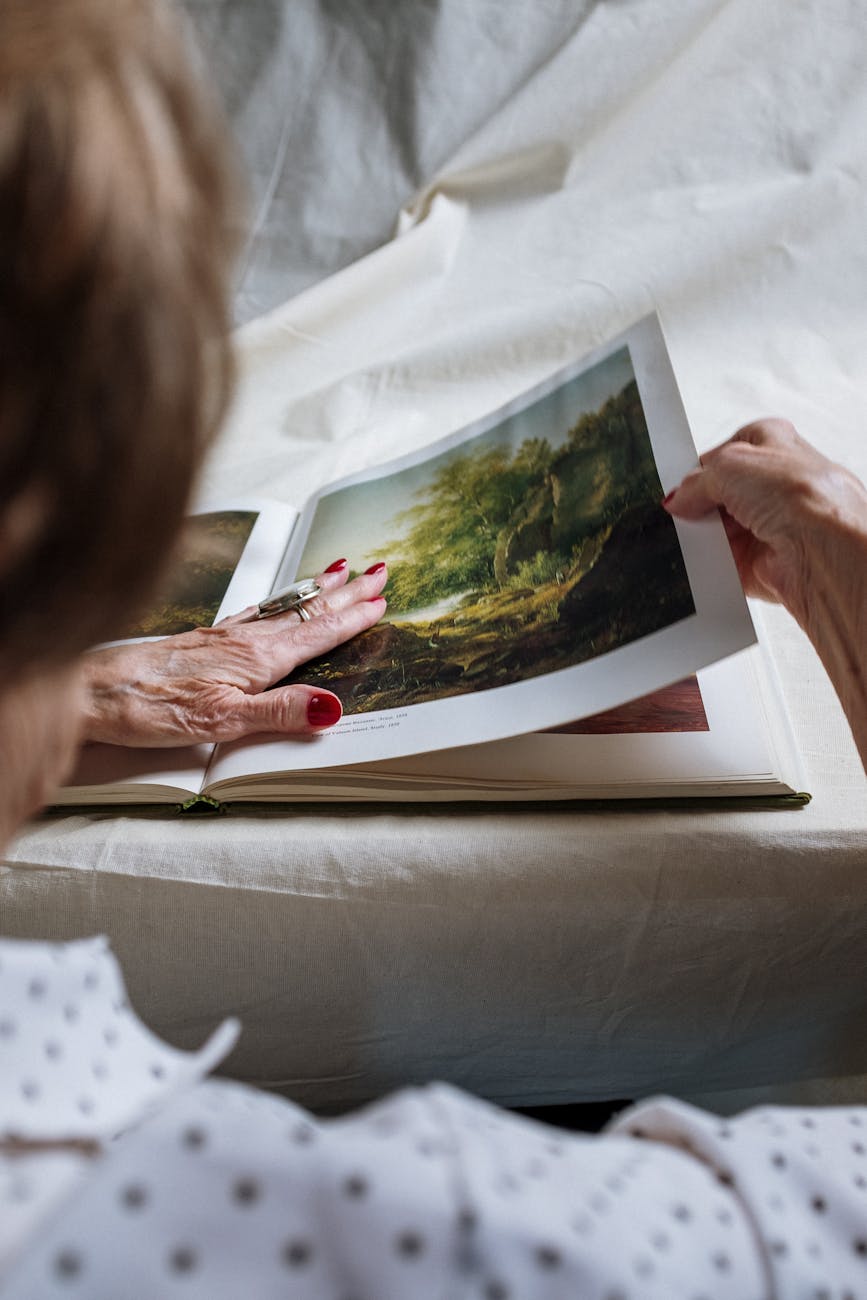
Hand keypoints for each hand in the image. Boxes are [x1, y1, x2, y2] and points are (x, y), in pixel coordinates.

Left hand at [80, 560, 387, 745]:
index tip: (382, 601)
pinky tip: (274, 604)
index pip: (317, 634)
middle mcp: (242, 640)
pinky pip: (253, 613)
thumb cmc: (147, 707)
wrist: (91, 691)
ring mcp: (220, 637)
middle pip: (305, 612)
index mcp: (255, 659)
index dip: (351, 619)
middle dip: (344, 594)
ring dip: (314, 591)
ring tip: (339, 571)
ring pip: (281, 608)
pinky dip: (276, 602)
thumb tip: (331, 708)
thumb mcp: (219, 722)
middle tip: (379, 571)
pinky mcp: (200, 641)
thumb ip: (278, 713)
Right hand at [663, 418, 866, 627]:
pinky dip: (712, 564)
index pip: (731, 450)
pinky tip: (705, 559)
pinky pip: (725, 564)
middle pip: (722, 493)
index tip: (684, 479)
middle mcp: (778, 486)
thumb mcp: (731, 465)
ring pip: (721, 529)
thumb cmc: (802, 496)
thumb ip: (698, 480)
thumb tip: (679, 497)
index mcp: (776, 447)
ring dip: (706, 534)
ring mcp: (772, 525)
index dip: (704, 464)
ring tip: (697, 534)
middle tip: (687, 509)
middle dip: (701, 503)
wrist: (823, 551)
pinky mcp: (764, 562)